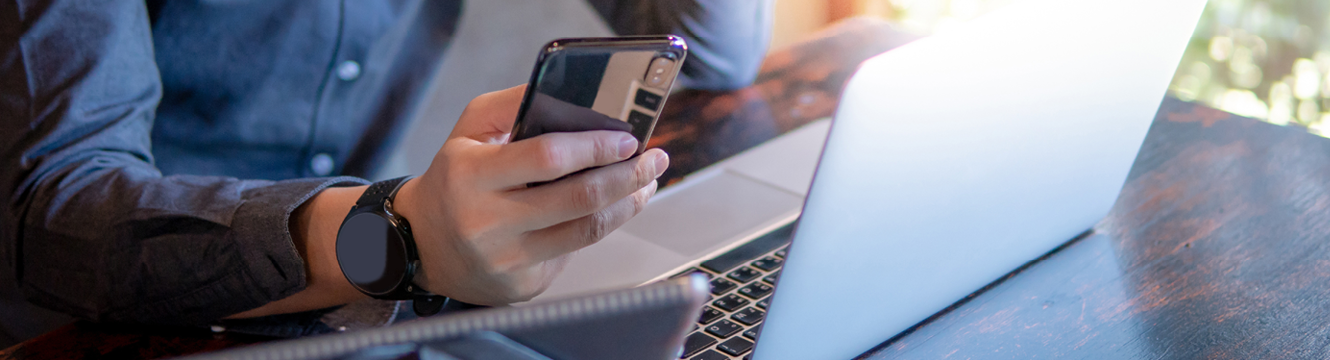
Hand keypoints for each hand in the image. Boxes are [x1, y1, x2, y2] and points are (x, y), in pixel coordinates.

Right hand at [393, 85, 667, 304]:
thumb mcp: (468, 130)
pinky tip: (611, 209)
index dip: (595, 147)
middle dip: (628, 176)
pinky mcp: (522, 285)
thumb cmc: (454, 179)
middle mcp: (486, 221)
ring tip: (644, 183)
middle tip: (653, 159)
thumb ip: (513, 104)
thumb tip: (569, 92)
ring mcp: (506, 259)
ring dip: (627, 204)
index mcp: (471, 175)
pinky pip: (574, 253)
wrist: (422, 244)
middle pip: (579, 198)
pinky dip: (598, 227)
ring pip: (587, 231)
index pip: (548, 158)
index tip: (627, 139)